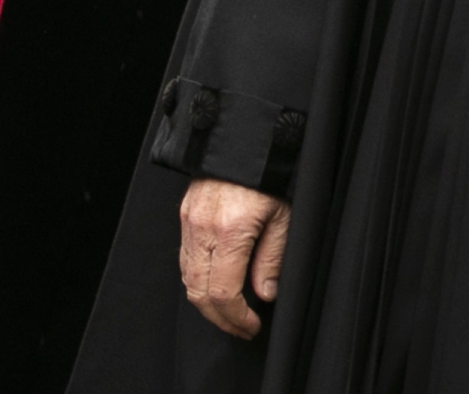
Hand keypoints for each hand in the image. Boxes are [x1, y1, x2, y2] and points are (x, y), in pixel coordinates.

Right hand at [179, 178, 290, 338]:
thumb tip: (265, 294)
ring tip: (230, 311)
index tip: (251, 326)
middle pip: (197, 291)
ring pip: (186, 277)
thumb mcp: (284, 218)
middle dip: (219, 318)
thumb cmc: (267, 177)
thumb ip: (272, 259)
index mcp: (229, 231)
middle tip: (241, 327)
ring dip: (206, 301)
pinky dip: (197, 279)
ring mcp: (189, 221)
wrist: (240, 141)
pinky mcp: (185, 215)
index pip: (222, 292)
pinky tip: (217, 284)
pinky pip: (184, 257)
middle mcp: (202, 228)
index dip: (236, 318)